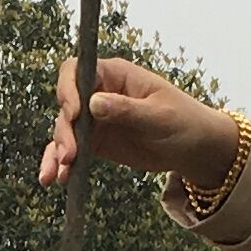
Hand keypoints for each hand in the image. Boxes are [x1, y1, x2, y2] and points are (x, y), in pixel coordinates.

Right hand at [42, 55, 236, 188]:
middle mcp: (99, 93)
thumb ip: (127, 110)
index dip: (68, 89)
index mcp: (116, 75)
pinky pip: (71, 150)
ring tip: (58, 174)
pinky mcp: (95, 142)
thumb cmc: (185, 122)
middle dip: (65, 131)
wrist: (195, 148)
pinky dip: (60, 163)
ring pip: (65, 130)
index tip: (73, 114)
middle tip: (70, 156)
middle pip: (67, 105)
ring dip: (57, 151)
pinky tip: (55, 178)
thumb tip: (94, 103)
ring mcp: (95, 118)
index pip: (78, 71)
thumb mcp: (159, 116)